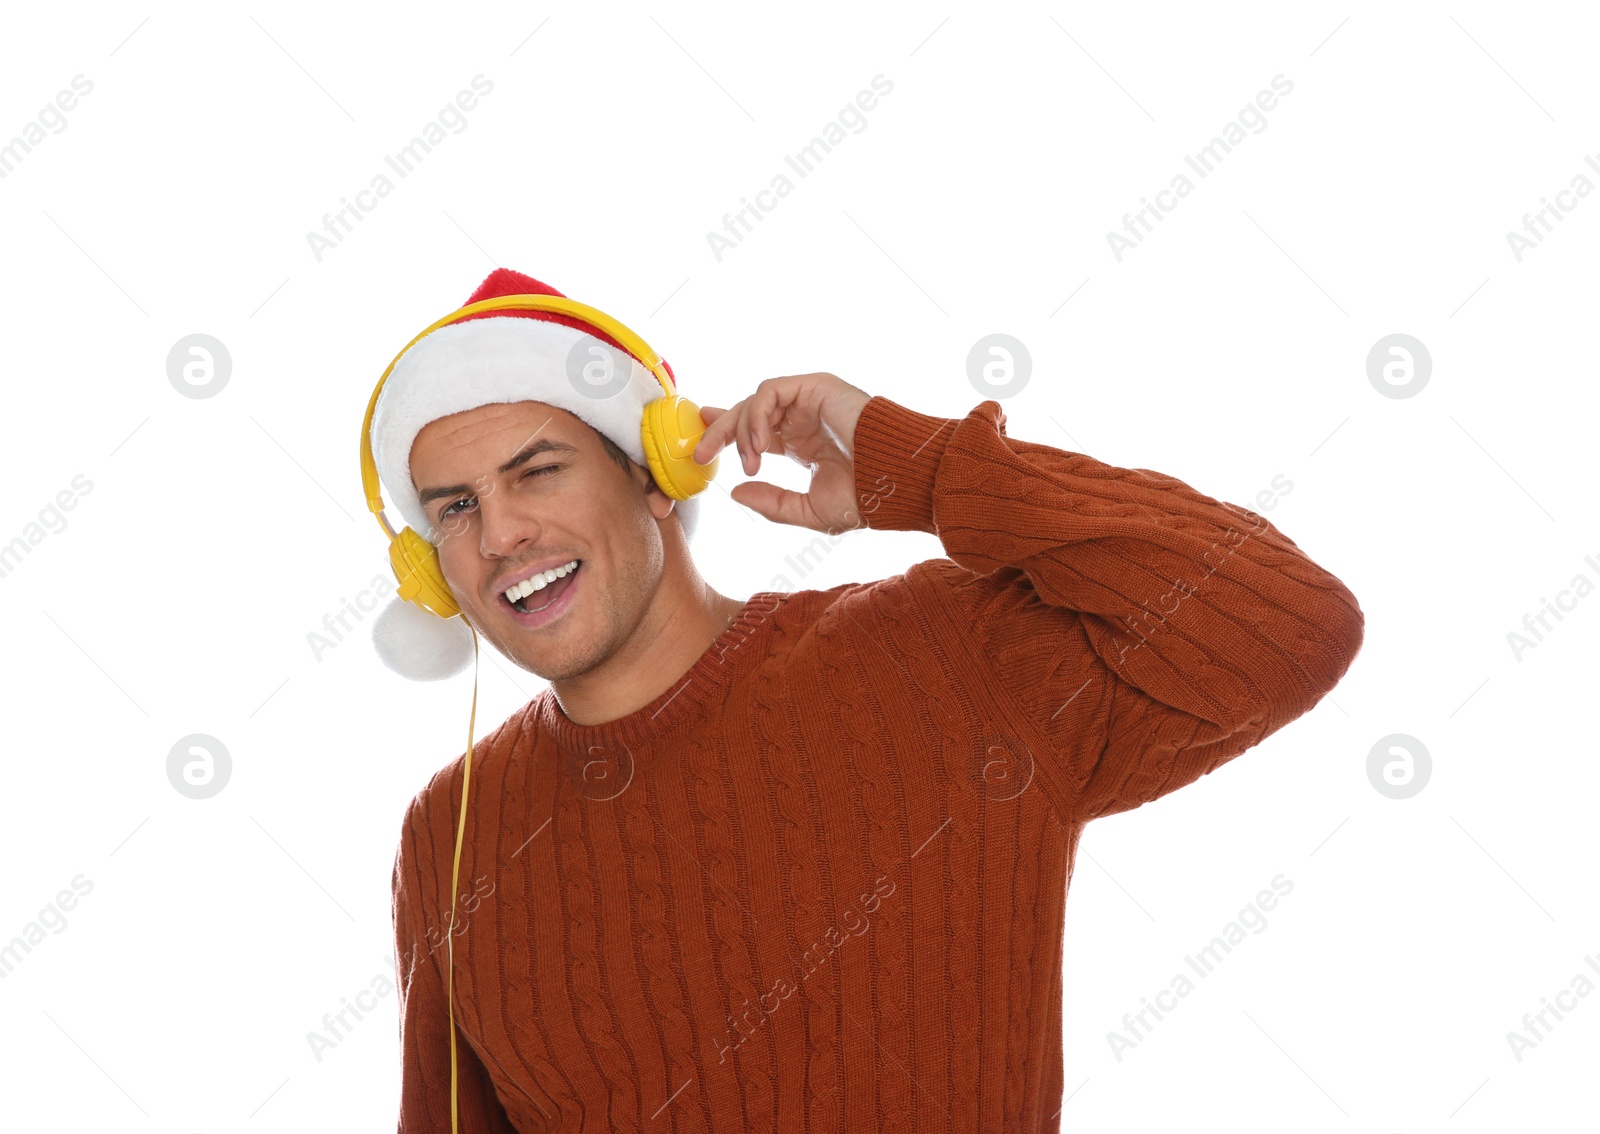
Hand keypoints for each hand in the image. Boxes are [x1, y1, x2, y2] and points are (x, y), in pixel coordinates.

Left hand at [691, 372, 872, 533]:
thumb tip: (736, 493)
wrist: (895, 480)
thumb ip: (772, 503)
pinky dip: (757, 416)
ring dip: (742, 431)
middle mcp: (802, 418)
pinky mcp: (815, 386)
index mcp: (801, 442)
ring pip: (754, 401)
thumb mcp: (809, 510)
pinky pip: (770, 391)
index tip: (701, 443)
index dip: (726, 432)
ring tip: (751, 462)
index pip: (755, 430)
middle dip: (720, 431)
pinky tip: (760, 445)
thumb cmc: (865, 497)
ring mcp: (808, 400)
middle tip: (700, 453)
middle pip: (747, 413)